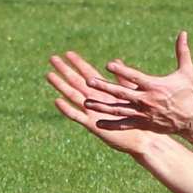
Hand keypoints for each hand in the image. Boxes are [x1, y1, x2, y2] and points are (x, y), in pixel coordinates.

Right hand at [46, 51, 163, 155]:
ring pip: (73, 96)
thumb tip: (117, 60)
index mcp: (104, 92)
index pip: (88, 74)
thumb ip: (122, 78)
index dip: (78, 63)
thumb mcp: (130, 95)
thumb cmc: (139, 118)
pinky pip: (77, 116)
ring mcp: (92, 112)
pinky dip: (67, 109)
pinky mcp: (92, 125)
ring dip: (61, 86)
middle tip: (52, 58)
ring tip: (50, 74)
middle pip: (76, 82)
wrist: (143, 139)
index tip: (68, 52)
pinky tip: (57, 101)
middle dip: (65, 70)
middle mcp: (95, 101)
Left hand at [82, 31, 192, 135]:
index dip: (122, 70)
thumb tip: (183, 33)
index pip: (134, 76)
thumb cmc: (190, 93)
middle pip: (121, 92)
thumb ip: (182, 52)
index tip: (109, 64)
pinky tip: (98, 122)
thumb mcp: (188, 72)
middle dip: (104, 87)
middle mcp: (146, 100)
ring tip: (86, 101)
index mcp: (155, 85)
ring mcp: (144, 114)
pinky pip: (124, 124)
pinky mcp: (144, 124)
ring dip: (102, 105)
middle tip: (88, 81)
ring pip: (118, 109)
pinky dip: (111, 124)